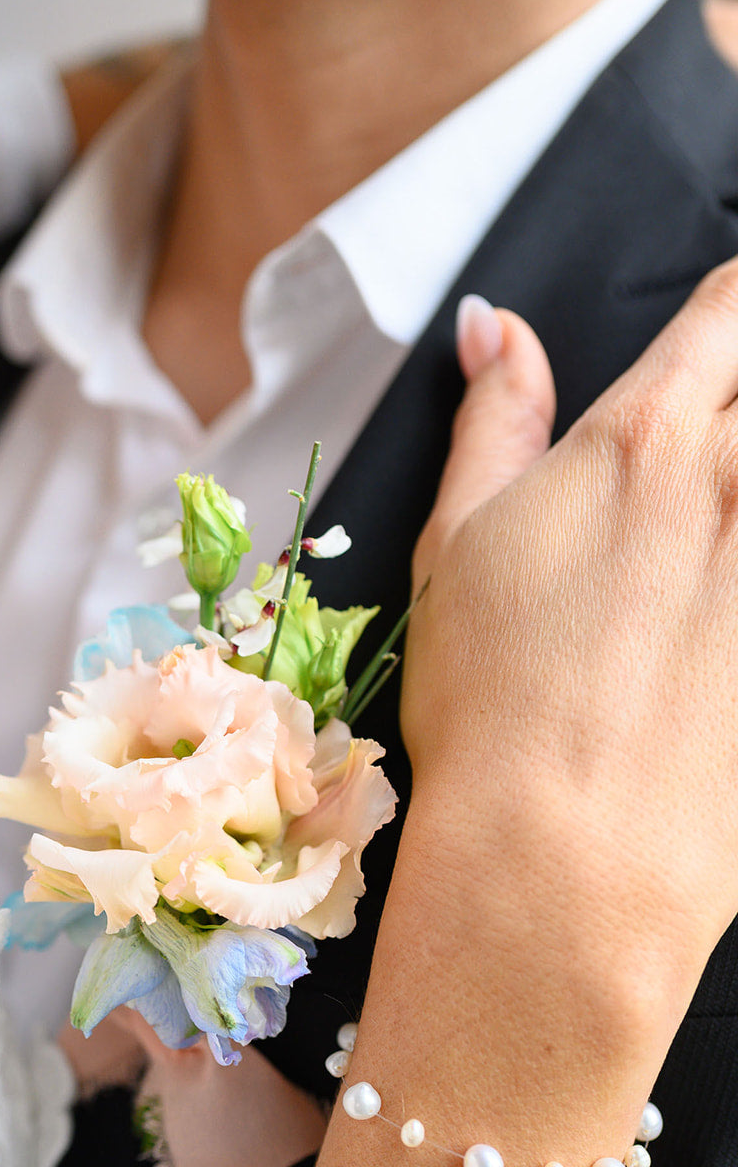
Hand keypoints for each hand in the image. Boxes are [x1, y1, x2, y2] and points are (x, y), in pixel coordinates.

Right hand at [400, 272, 737, 1074]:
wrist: (565, 858)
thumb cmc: (495, 707)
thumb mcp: (458, 542)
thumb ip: (494, 416)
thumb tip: (494, 326)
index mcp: (650, 437)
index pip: (731, 308)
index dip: (726, 320)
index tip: (713, 357)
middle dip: (735, 414)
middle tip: (693, 491)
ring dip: (736, 508)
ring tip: (693, 576)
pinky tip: (711, 635)